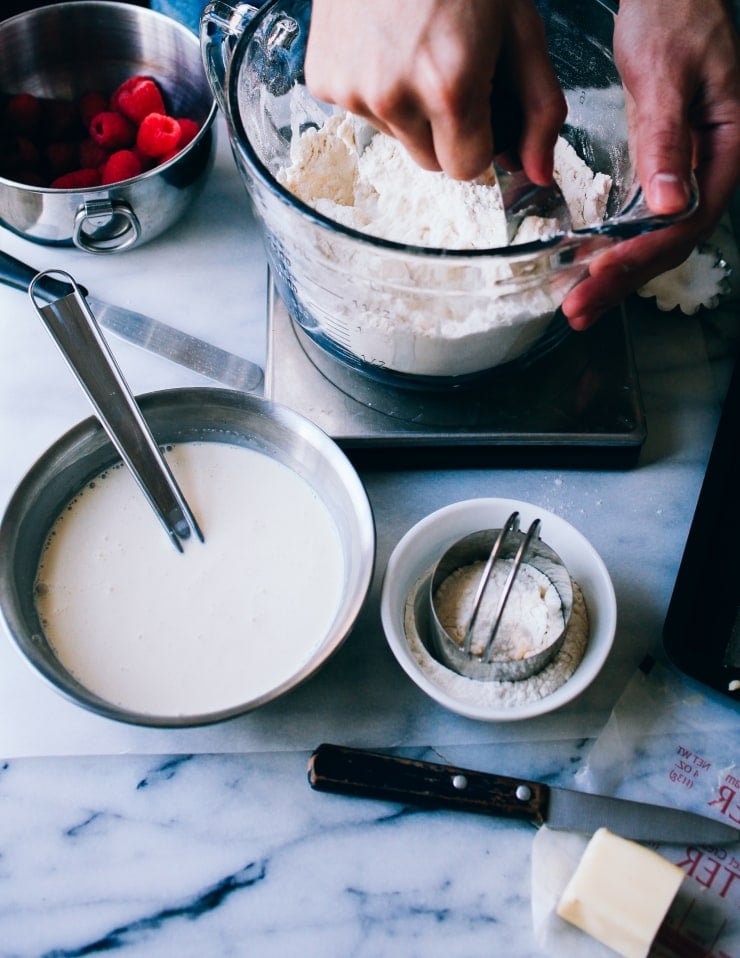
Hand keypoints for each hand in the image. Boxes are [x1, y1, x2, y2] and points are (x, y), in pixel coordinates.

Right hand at [304, 0, 566, 183]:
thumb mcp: (519, 30)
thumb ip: (539, 109)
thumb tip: (540, 176)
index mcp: (450, 88)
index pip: (467, 169)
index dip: (479, 141)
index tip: (481, 108)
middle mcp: (394, 98)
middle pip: (430, 160)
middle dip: (445, 129)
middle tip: (448, 67)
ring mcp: (352, 91)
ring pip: (395, 136)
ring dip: (408, 108)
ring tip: (413, 46)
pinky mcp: (322, 80)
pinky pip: (359, 112)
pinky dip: (373, 88)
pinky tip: (382, 42)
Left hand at [563, 0, 739, 328]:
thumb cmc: (674, 19)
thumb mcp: (667, 74)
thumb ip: (666, 138)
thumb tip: (670, 204)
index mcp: (726, 149)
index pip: (686, 222)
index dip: (642, 254)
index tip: (599, 272)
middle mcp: (710, 170)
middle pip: (670, 243)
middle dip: (622, 280)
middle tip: (578, 310)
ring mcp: (687, 174)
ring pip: (655, 240)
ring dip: (615, 276)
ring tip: (577, 306)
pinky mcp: (663, 170)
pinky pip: (643, 222)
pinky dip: (614, 248)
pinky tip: (588, 269)